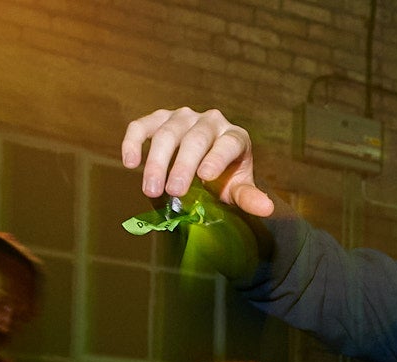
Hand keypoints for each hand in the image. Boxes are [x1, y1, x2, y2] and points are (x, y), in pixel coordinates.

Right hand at [121, 108, 274, 216]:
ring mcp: (183, 116)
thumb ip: (248, 197)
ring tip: (151, 189)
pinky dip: (133, 141)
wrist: (208, 164)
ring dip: (156, 161)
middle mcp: (210, 121)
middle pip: (194, 139)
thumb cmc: (226, 177)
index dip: (217, 158)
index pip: (228, 144)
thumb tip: (267, 209)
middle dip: (182, 166)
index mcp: (235, 136)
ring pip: (167, 132)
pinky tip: (130, 163)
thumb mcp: (238, 188)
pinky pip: (142, 125)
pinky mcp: (160, 118)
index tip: (205, 177)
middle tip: (172, 192)